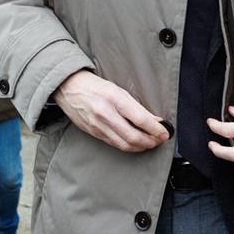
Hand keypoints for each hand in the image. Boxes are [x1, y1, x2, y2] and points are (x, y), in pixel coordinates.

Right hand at [53, 71, 169, 152]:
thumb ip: (136, 106)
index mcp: (114, 98)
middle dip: (150, 141)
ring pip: (124, 144)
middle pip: (133, 136)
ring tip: (150, 143)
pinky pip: (114, 144)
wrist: (68, 88)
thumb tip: (155, 120)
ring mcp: (98, 125)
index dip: (156, 129)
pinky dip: (128, 146)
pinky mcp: (93, 133)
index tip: (165, 132)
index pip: (140, 119)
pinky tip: (135, 144)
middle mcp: (105, 114)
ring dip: (141, 147)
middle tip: (159, 140)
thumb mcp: (118, 90)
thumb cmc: (94, 86)